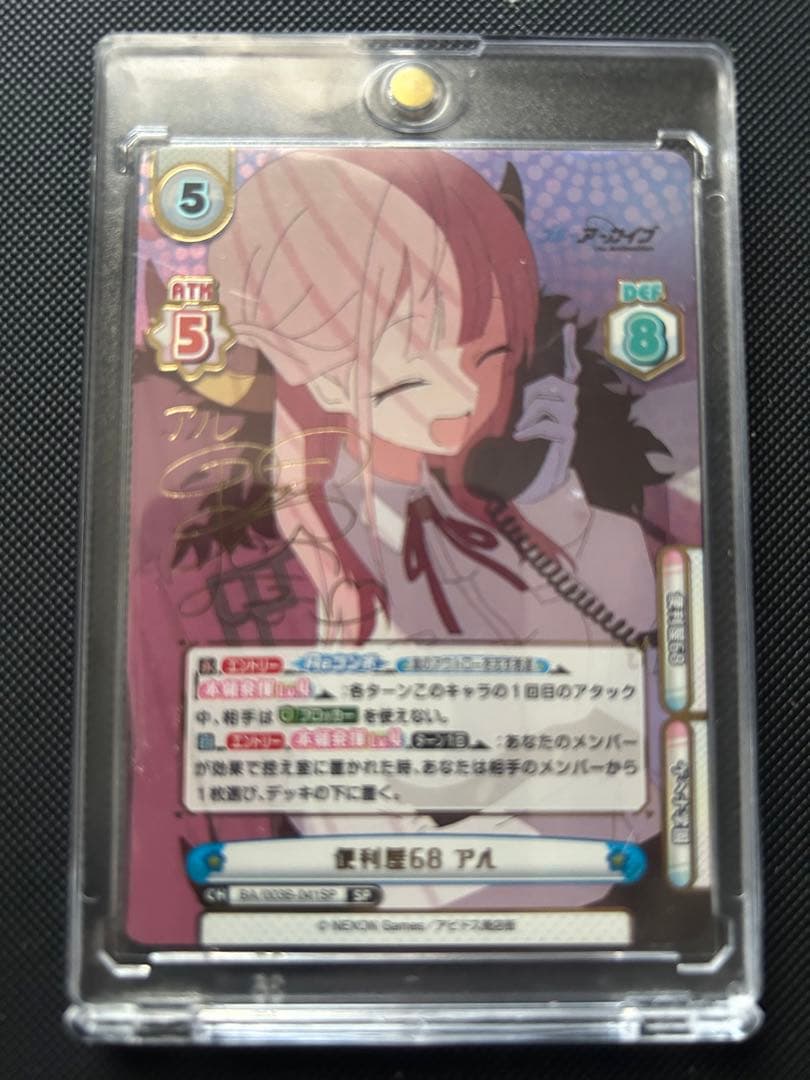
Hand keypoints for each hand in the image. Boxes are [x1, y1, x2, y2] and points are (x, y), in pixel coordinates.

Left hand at [513, 322, 579, 504]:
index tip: (567, 327)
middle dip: (538, 390)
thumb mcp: (506, 419)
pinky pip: (554, 425)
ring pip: (557, 403)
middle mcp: (566, 410)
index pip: (567, 371)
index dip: (568, 350)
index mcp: (552, 402)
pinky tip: (520, 437)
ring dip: (533, 412)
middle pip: (560, 384)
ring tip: (518, 428)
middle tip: (521, 407)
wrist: (521, 487)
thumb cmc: (512, 453)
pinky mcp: (567, 443)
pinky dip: (534, 428)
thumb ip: (505, 398)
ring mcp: (569, 426)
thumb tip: (479, 368)